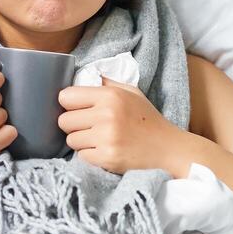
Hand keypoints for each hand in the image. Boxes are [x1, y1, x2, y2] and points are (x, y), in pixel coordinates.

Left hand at [57, 77, 187, 175]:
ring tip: (97, 139)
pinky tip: (104, 150)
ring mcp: (106, 138)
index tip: (77, 109)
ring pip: (71, 140)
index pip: (66, 97)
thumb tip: (84, 76)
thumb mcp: (131, 92)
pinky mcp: (107, 158)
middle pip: (64, 120)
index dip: (69, 104)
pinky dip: (89, 155)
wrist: (168, 148)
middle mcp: (106, 115)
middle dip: (72, 125)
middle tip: (87, 127)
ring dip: (80, 141)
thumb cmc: (147, 119)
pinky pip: (81, 156)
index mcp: (110, 95)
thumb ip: (107, 83)